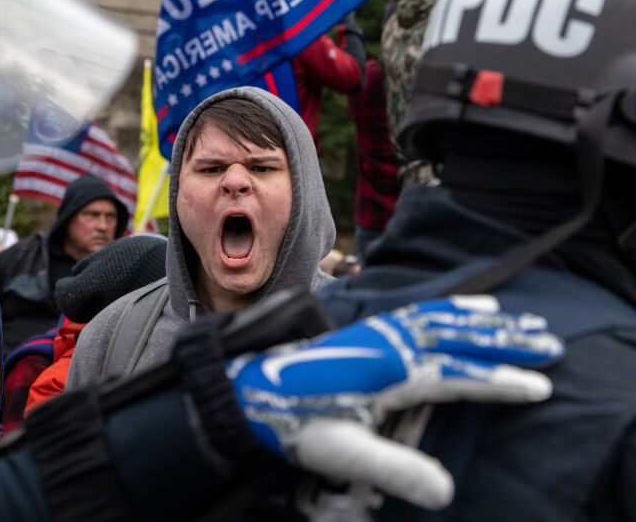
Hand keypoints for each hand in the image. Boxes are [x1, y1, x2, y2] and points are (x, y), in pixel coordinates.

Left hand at [227, 295, 563, 508]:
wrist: (251, 390)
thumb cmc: (294, 424)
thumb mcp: (342, 454)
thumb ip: (393, 469)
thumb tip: (446, 492)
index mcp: (385, 372)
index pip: (455, 373)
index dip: (499, 380)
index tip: (539, 385)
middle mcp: (386, 344)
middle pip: (456, 336)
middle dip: (504, 340)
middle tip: (549, 342)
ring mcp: (376, 333)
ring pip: (439, 319)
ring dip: (480, 319)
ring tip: (517, 318)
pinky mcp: (367, 332)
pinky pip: (415, 312)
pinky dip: (447, 307)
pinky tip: (460, 308)